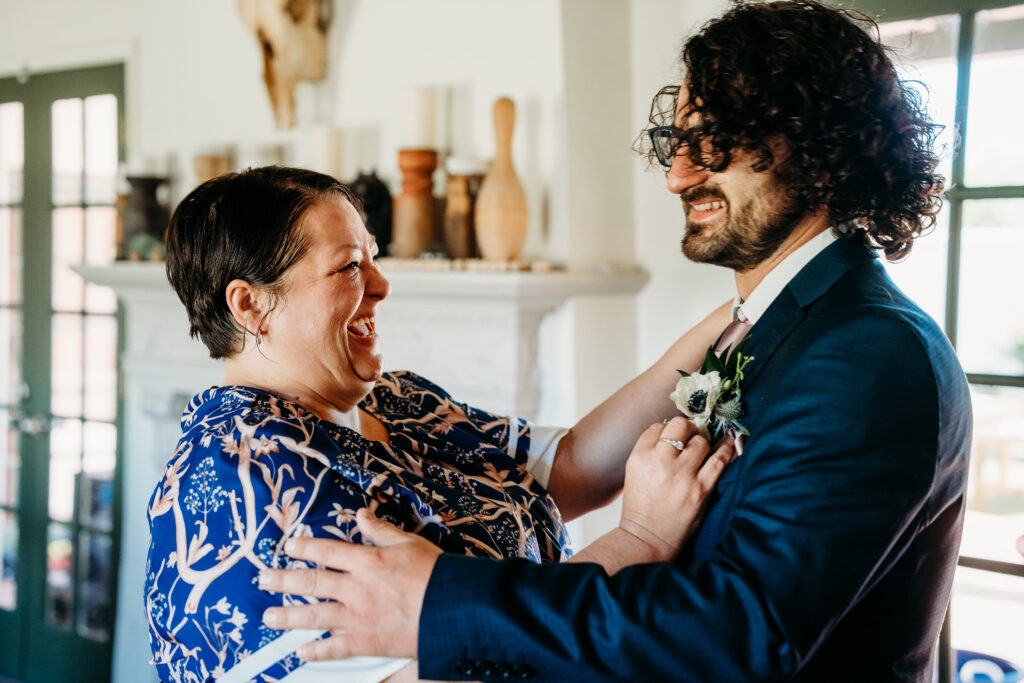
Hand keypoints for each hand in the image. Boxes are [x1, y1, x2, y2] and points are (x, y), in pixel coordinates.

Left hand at [259, 508, 441, 660]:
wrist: (454, 611)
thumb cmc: (436, 574)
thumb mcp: (410, 542)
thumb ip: (381, 530)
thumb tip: (361, 515)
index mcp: (367, 561)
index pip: (327, 551)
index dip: (304, 548)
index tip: (287, 547)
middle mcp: (357, 588)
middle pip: (312, 582)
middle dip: (284, 580)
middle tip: (263, 579)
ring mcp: (359, 617)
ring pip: (315, 615)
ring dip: (288, 616)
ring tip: (268, 616)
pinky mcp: (367, 642)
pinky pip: (335, 647)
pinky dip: (316, 650)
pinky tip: (300, 651)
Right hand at [619, 417, 735, 558]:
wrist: (647, 539)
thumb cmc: (641, 508)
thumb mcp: (634, 473)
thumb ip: (649, 452)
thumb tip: (673, 434)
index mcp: (640, 457)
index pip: (657, 427)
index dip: (667, 430)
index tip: (673, 436)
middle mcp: (660, 462)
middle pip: (680, 426)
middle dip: (686, 429)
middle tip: (690, 436)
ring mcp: (682, 475)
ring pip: (700, 441)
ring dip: (702, 443)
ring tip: (701, 450)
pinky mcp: (701, 489)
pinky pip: (719, 460)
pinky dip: (726, 449)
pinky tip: (730, 442)